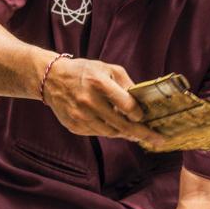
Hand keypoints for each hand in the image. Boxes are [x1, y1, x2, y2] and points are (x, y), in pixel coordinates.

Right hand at [43, 56, 163, 145]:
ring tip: (136, 133)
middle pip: (121, 124)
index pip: (126, 105)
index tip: (144, 117)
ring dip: (125, 134)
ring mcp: (80, 116)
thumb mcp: (108, 69)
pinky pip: (97, 134)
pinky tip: (115, 128)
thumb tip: (142, 103)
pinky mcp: (74, 126)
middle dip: (141, 133)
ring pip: (110, 133)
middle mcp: (88, 101)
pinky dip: (109, 132)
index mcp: (98, 83)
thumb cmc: (85, 72)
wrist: (52, 79)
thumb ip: (126, 84)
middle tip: (157, 139)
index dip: (138, 114)